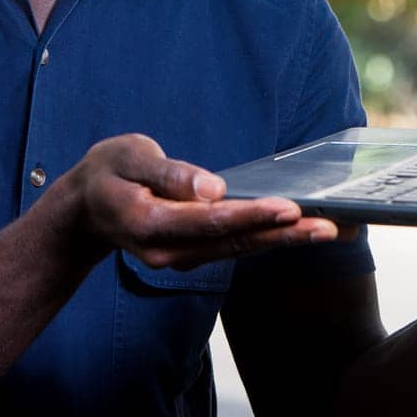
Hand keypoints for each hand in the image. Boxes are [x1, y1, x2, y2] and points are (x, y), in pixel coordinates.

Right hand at [53, 133, 346, 269]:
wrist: (86, 209)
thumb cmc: (107, 173)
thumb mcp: (127, 157)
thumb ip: (168, 174)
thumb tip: (212, 188)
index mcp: (149, 225)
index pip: (210, 221)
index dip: (252, 215)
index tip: (289, 208)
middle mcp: (168, 252)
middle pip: (235, 242)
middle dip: (285, 235)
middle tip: (330, 227)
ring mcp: (182, 258)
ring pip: (241, 249)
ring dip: (287, 241)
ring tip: (331, 230)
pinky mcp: (194, 254)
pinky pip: (237, 247)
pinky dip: (270, 239)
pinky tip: (301, 231)